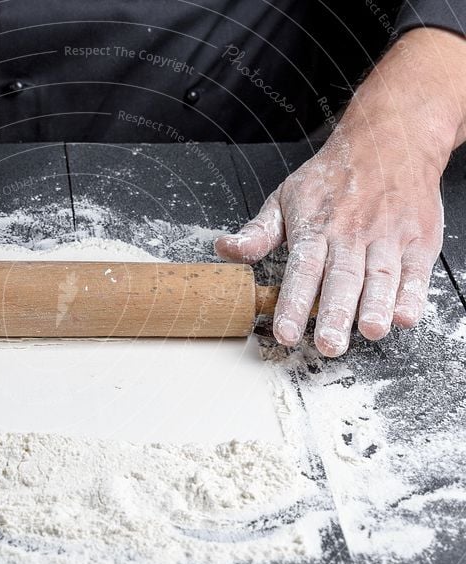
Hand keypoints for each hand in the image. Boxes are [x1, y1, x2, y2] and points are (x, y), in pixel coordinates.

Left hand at [216, 28, 465, 356]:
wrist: (390, 139)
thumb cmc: (333, 176)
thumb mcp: (286, 198)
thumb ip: (258, 232)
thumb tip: (225, 249)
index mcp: (315, 227)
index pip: (301, 269)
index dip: (292, 303)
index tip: (284, 332)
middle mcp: (351, 234)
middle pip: (341, 278)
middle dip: (334, 314)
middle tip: (328, 345)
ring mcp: (387, 237)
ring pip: (380, 276)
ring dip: (375, 306)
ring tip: (369, 332)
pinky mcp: (417, 240)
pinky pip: (416, 271)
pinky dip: (413, 294)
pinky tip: (405, 316)